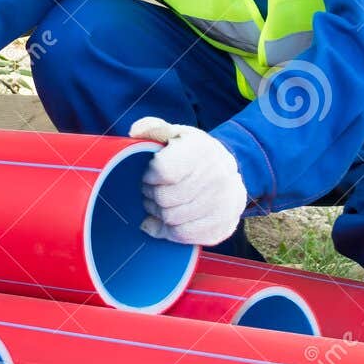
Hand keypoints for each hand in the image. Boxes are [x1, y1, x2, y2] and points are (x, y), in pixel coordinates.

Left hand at [130, 116, 247, 246]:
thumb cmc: (193, 152)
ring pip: (172, 219)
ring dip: (157, 213)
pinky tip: (168, 219)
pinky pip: (184, 235)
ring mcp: (224, 203)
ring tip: (159, 203)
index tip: (150, 174)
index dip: (149, 176)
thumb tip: (135, 131)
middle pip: (164, 199)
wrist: (228, 172)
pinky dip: (169, 230)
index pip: (163, 171)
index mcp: (202, 150)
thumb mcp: (175, 134)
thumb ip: (153, 128)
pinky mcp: (223, 225)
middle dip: (150, 195)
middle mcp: (218, 177)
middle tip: (150, 190)